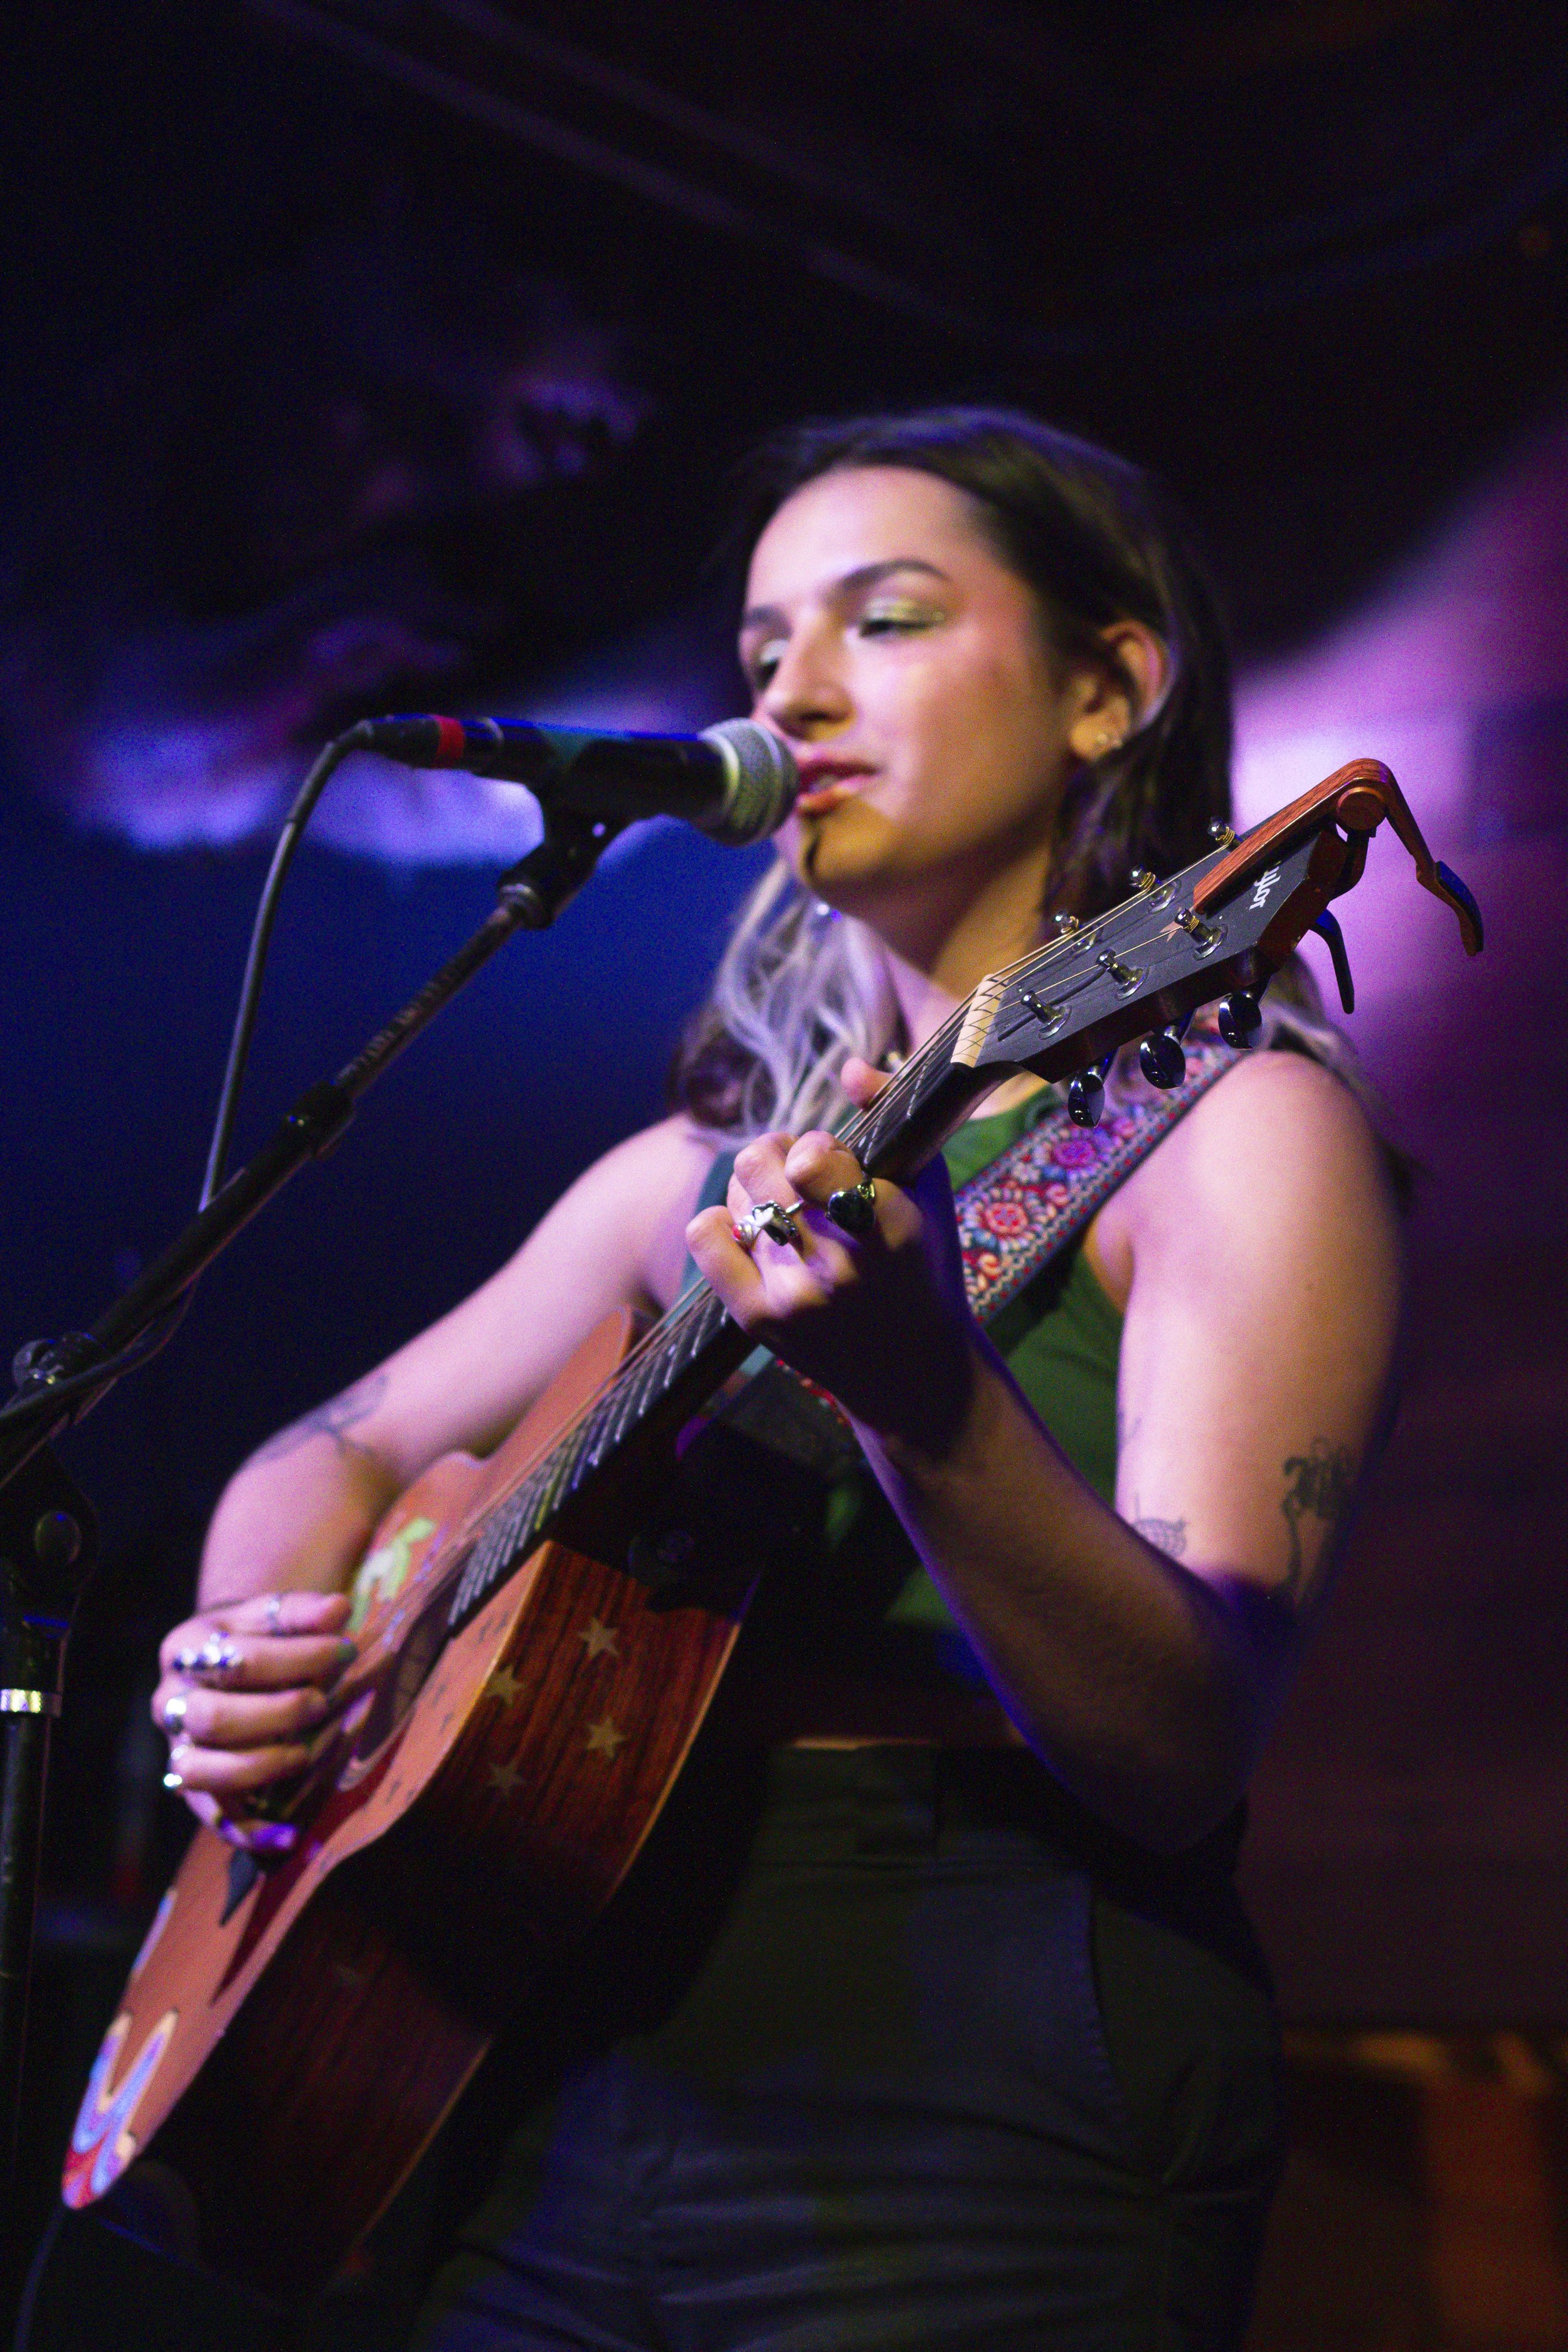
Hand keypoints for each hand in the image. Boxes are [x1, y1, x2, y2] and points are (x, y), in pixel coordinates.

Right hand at [152, 1590, 356, 1849]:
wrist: (223, 1662)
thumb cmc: (257, 1637)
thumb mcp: (272, 1614)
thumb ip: (302, 1612)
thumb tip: (338, 1609)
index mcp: (185, 1649)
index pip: (239, 1659)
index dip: (297, 1656)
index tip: (347, 1650)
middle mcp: (170, 1701)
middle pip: (213, 1719)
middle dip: (277, 1714)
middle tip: (323, 1702)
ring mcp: (178, 1748)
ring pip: (202, 1771)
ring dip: (258, 1766)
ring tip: (305, 1754)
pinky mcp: (195, 1791)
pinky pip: (215, 1818)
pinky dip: (250, 1832)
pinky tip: (289, 1836)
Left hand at [685, 1060, 976, 1455]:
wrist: (913, 1371)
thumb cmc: (925, 1264)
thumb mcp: (931, 1188)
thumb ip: (895, 1114)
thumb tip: (850, 1066)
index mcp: (889, 1227)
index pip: (811, 1157)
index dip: (810, 1145)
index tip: (824, 1158)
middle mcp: (840, 1264)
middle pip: (759, 1166)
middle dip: (774, 1155)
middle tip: (792, 1171)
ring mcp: (795, 1295)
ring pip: (737, 1197)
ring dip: (754, 1189)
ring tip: (783, 1205)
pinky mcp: (759, 1320)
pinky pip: (707, 1238)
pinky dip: (719, 1221)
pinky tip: (748, 1227)